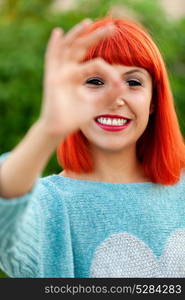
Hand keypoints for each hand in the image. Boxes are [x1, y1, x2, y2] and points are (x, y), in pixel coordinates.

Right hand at [39, 19, 122, 138]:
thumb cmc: (76, 116)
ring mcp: (60, 72)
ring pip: (68, 48)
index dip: (110, 72)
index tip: (120, 85)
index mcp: (79, 75)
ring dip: (77, 34)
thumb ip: (110, 94)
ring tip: (88, 23)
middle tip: (113, 28)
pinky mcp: (52, 78)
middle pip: (82, 47)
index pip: (97, 64)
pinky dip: (53, 46)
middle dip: (96, 37)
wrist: (60, 128)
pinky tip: (58, 33)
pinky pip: (51, 59)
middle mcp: (69, 70)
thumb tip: (124, 85)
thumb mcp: (97, 103)